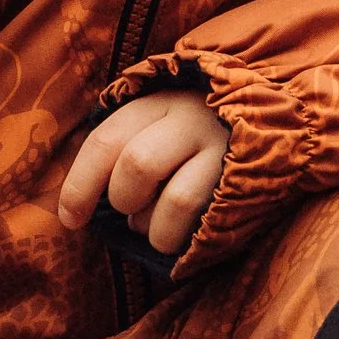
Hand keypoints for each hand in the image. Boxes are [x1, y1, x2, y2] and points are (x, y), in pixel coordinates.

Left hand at [58, 89, 229, 260]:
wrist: (268, 122)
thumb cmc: (190, 137)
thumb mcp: (155, 126)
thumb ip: (121, 151)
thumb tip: (77, 205)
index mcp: (155, 102)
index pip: (105, 141)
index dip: (80, 185)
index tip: (70, 219)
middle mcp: (190, 119)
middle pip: (138, 165)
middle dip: (124, 200)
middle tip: (130, 209)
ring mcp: (222, 149)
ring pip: (176, 200)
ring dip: (154, 228)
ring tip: (155, 227)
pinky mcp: (245, 180)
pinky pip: (205, 219)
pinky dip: (181, 236)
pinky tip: (181, 232)